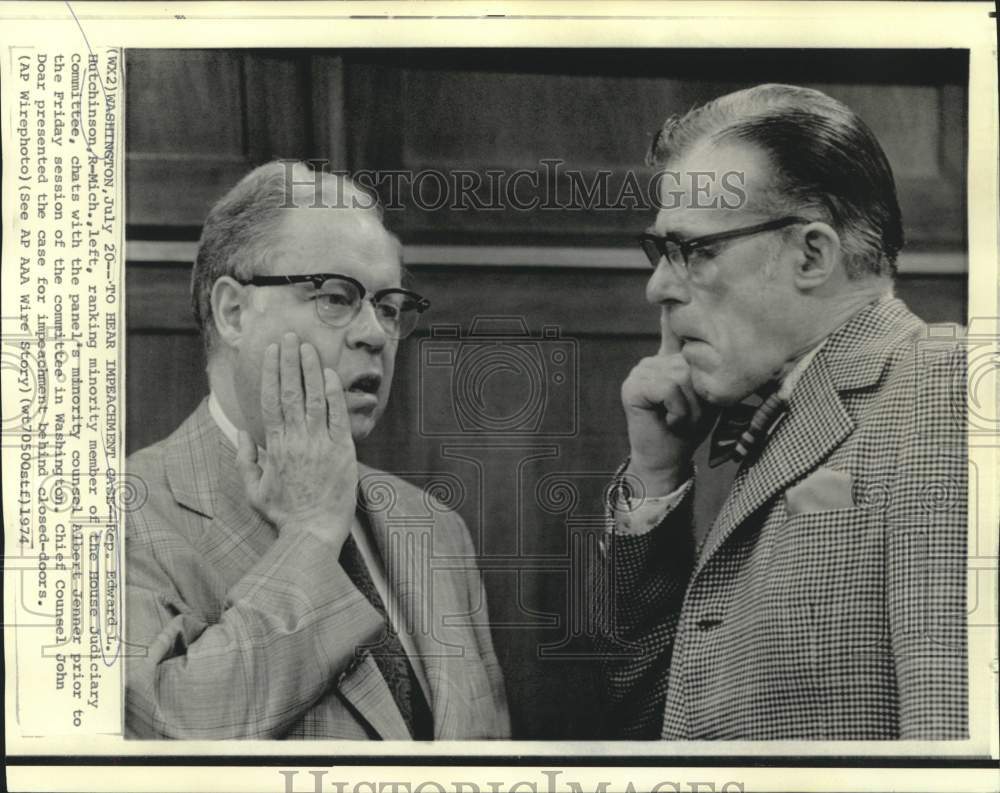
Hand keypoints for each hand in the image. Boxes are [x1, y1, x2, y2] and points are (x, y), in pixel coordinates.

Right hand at [236, 333, 356, 549]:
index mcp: (274, 446)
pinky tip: (330, 374)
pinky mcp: (342, 451)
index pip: (269, 400)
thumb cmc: (284, 514)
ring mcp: (320, 444)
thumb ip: (246, 460)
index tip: (270, 351)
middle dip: (289, 361)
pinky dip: (334, 394)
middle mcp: (296, 439)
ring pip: (314, 398)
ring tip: (307, 347)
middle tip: (289, 336)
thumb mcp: (254, 490)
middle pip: (290, 391)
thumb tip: (242, 433)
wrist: (313, 533)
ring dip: (310, 369)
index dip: (270, 372)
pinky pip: (338, 416)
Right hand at [620, 310, 716, 495]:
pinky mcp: (632, 386)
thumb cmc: (689, 429)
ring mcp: (640, 372)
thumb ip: (705, 371)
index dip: (673, 303)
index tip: (670, 274)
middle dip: (698, 394)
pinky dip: (677, 409)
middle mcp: (652, 360)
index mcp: (669, 359)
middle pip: (689, 362)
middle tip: (689, 414)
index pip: (673, 327)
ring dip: (689, 406)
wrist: (667, 459)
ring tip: (678, 418)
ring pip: (680, 376)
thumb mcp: (705, 395)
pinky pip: (668, 388)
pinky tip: (667, 419)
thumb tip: (706, 346)